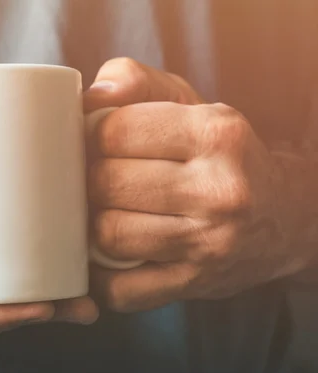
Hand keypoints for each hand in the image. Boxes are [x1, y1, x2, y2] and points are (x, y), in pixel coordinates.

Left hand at [84, 58, 315, 310]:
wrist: (283, 217)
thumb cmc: (218, 154)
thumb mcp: (188, 103)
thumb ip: (135, 82)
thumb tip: (89, 97)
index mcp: (216, 134)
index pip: (114, 131)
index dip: (93, 136)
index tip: (99, 142)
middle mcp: (220, 191)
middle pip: (106, 183)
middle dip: (91, 179)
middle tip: (99, 178)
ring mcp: (208, 244)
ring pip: (107, 234)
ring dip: (96, 223)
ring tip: (108, 211)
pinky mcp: (194, 285)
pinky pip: (119, 289)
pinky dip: (101, 276)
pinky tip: (110, 256)